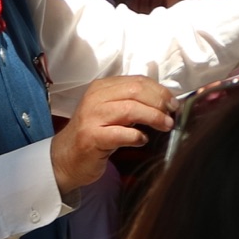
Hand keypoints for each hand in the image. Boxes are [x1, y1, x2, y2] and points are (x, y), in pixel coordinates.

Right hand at [52, 76, 176, 193]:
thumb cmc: (94, 135)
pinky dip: (137, 136)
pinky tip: (142, 140)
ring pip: (131, 109)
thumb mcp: (110, 112)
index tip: (173, 103)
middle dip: (159, 102)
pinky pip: (121, 134)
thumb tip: (164, 102)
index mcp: (101, 88)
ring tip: (165, 126)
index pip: (137, 81)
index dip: (159, 91)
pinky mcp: (92, 138)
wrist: (65, 158)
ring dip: (153, 117)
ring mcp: (91, 117)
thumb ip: (130, 102)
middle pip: (136, 91)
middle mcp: (95, 99)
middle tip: (171, 115)